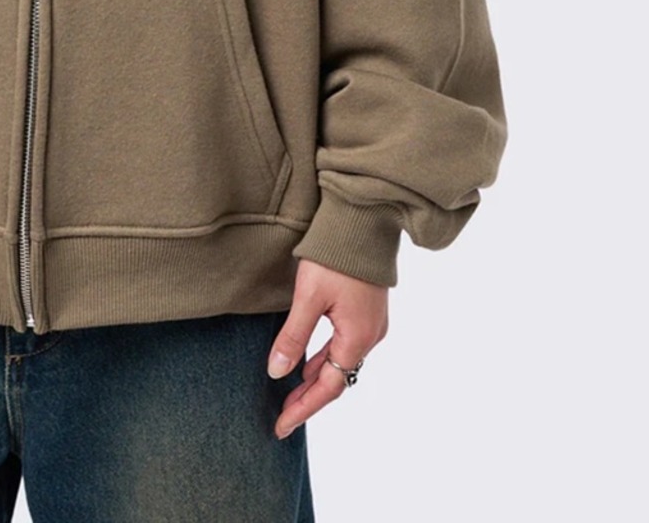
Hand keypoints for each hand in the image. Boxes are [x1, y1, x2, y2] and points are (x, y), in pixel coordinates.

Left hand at [267, 258, 388, 438]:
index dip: (303, 409)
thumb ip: (293, 337)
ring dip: (316, 379)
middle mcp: (370, 336)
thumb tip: (277, 372)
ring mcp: (371, 324)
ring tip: (289, 393)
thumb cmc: (335, 257)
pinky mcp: (367, 310)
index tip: (281, 427)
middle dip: (308, 398)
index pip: (328, 388)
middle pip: (337, 379)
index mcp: (357, 338)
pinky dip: (325, 359)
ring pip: (340, 363)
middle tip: (281, 416)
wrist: (363, 223)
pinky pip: (345, 347)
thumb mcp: (308, 298)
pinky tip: (308, 361)